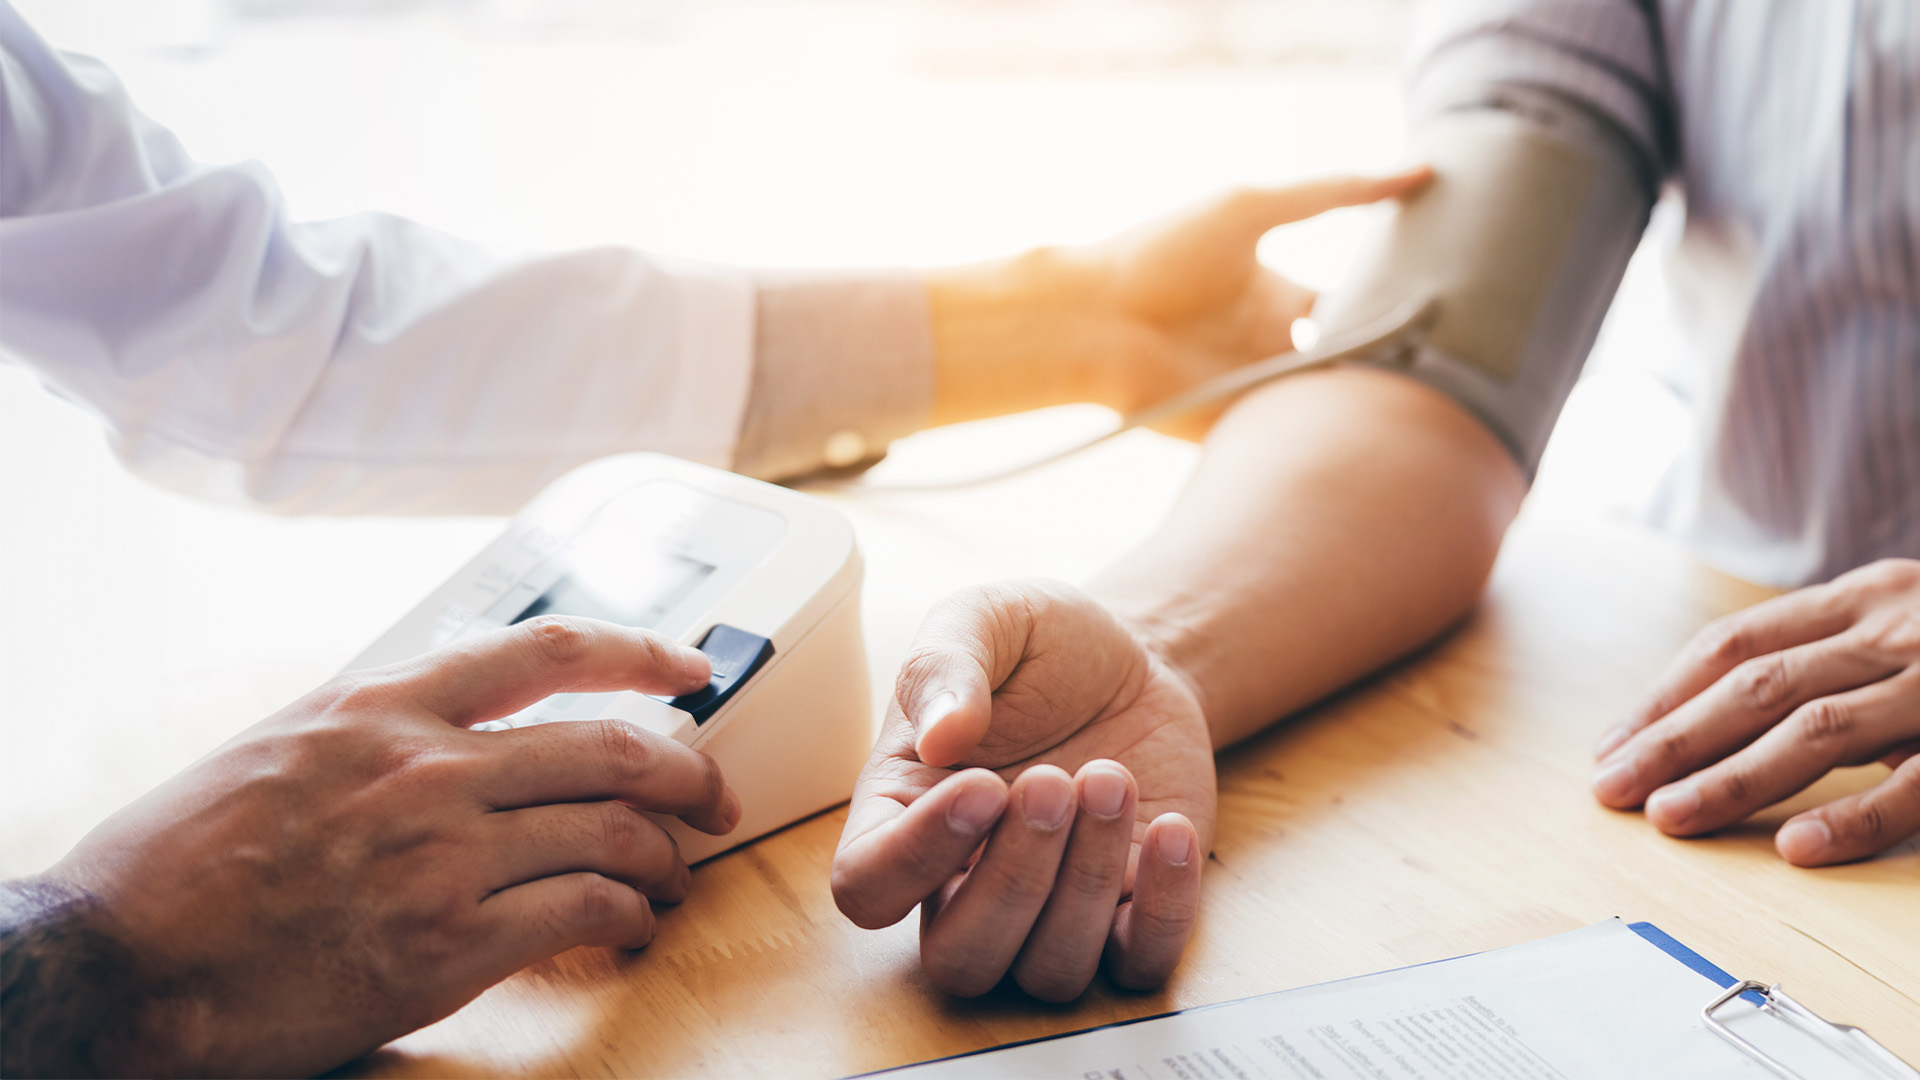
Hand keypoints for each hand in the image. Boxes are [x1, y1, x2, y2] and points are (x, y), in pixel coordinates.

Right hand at [27, 617, 737, 1076]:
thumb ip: (377, 728)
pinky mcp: (446, 946)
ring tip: (672, 876)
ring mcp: (441, 856)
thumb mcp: (278, 747)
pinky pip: (582, 912)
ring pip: (612, 831)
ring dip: (665, 857)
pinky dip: (625, 917)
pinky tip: (628, 925)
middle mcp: (424, 767)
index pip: (547, 649)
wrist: (113, 960)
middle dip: (688, 772)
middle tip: (712, 797)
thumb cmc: (177, 862)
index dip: (643, 650)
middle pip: (610, 746)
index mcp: (382, 706)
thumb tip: (455, 726)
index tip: (693, 666)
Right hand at [832, 581, 1215, 1000]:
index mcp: (901, 814)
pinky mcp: (1128, 912)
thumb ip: (945, 664)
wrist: (1132, 663)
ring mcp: (1047, 911)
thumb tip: (939, 736)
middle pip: (961, 958)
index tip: (982, 784)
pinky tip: (1170, 828)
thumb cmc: (1039, 648)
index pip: (867, 888)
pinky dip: (1165, 909)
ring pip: (1049, 970)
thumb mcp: (985, 620)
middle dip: (1013, 879)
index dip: (915, 858)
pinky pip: (1139, 964)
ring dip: (1086, 880)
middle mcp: (963, 881)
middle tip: (1054, 781)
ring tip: (1110, 778)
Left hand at [923, 169, 1432, 431]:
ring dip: (1365, 406)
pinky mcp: (1232, 433)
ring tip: (1428, 406)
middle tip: (1451, 368)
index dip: (1397, 308)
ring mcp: (1253, 390)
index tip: (1450, 311)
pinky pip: (1290, 441)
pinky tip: (1372, 440)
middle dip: (1394, 366)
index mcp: (1278, 294)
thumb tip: (1417, 170)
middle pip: (1351, 362)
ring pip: (1328, 406)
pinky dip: (1324, 440)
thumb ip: (1335, 192)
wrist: (1091, 318)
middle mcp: (1271, 345)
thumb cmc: (1161, 254)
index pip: (1354, 305)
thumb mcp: (1254, 208)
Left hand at [1593, 558, 1919, 864]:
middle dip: (1674, 740)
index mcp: (1860, 598)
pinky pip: (1913, 786)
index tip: (1613, 746)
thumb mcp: (1902, 622)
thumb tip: (1712, 715)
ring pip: (1817, 728)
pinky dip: (1852, 817)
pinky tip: (1794, 846)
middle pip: (1758, 686)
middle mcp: (1891, 630)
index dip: (1665, 696)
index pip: (1735, 643)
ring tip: (1669, 815)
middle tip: (1611, 787)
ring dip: (1734, 777)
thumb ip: (1828, 656)